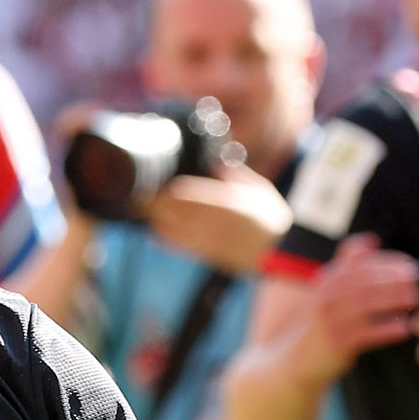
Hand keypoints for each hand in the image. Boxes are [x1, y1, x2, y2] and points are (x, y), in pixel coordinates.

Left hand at [144, 173, 290, 272]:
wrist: (282, 252)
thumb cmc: (271, 217)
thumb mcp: (259, 189)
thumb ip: (235, 176)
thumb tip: (214, 164)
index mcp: (229, 202)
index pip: (191, 194)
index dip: (169, 190)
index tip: (153, 182)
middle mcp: (217, 222)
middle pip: (177, 211)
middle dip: (155, 204)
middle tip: (136, 195)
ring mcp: (212, 240)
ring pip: (177, 229)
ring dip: (156, 220)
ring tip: (140, 211)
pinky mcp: (210, 255)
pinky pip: (183, 247)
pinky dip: (166, 240)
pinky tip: (153, 233)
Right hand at [302, 234, 418, 374]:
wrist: (294, 360)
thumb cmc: (320, 323)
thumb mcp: (327, 290)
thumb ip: (347, 265)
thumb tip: (372, 240)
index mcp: (326, 282)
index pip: (358, 264)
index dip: (386, 263)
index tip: (408, 265)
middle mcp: (326, 298)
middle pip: (365, 282)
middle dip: (393, 279)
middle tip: (415, 281)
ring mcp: (331, 321)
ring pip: (368, 305)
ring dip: (394, 300)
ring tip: (414, 299)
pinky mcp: (338, 343)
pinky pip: (368, 334)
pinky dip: (388, 329)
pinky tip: (404, 328)